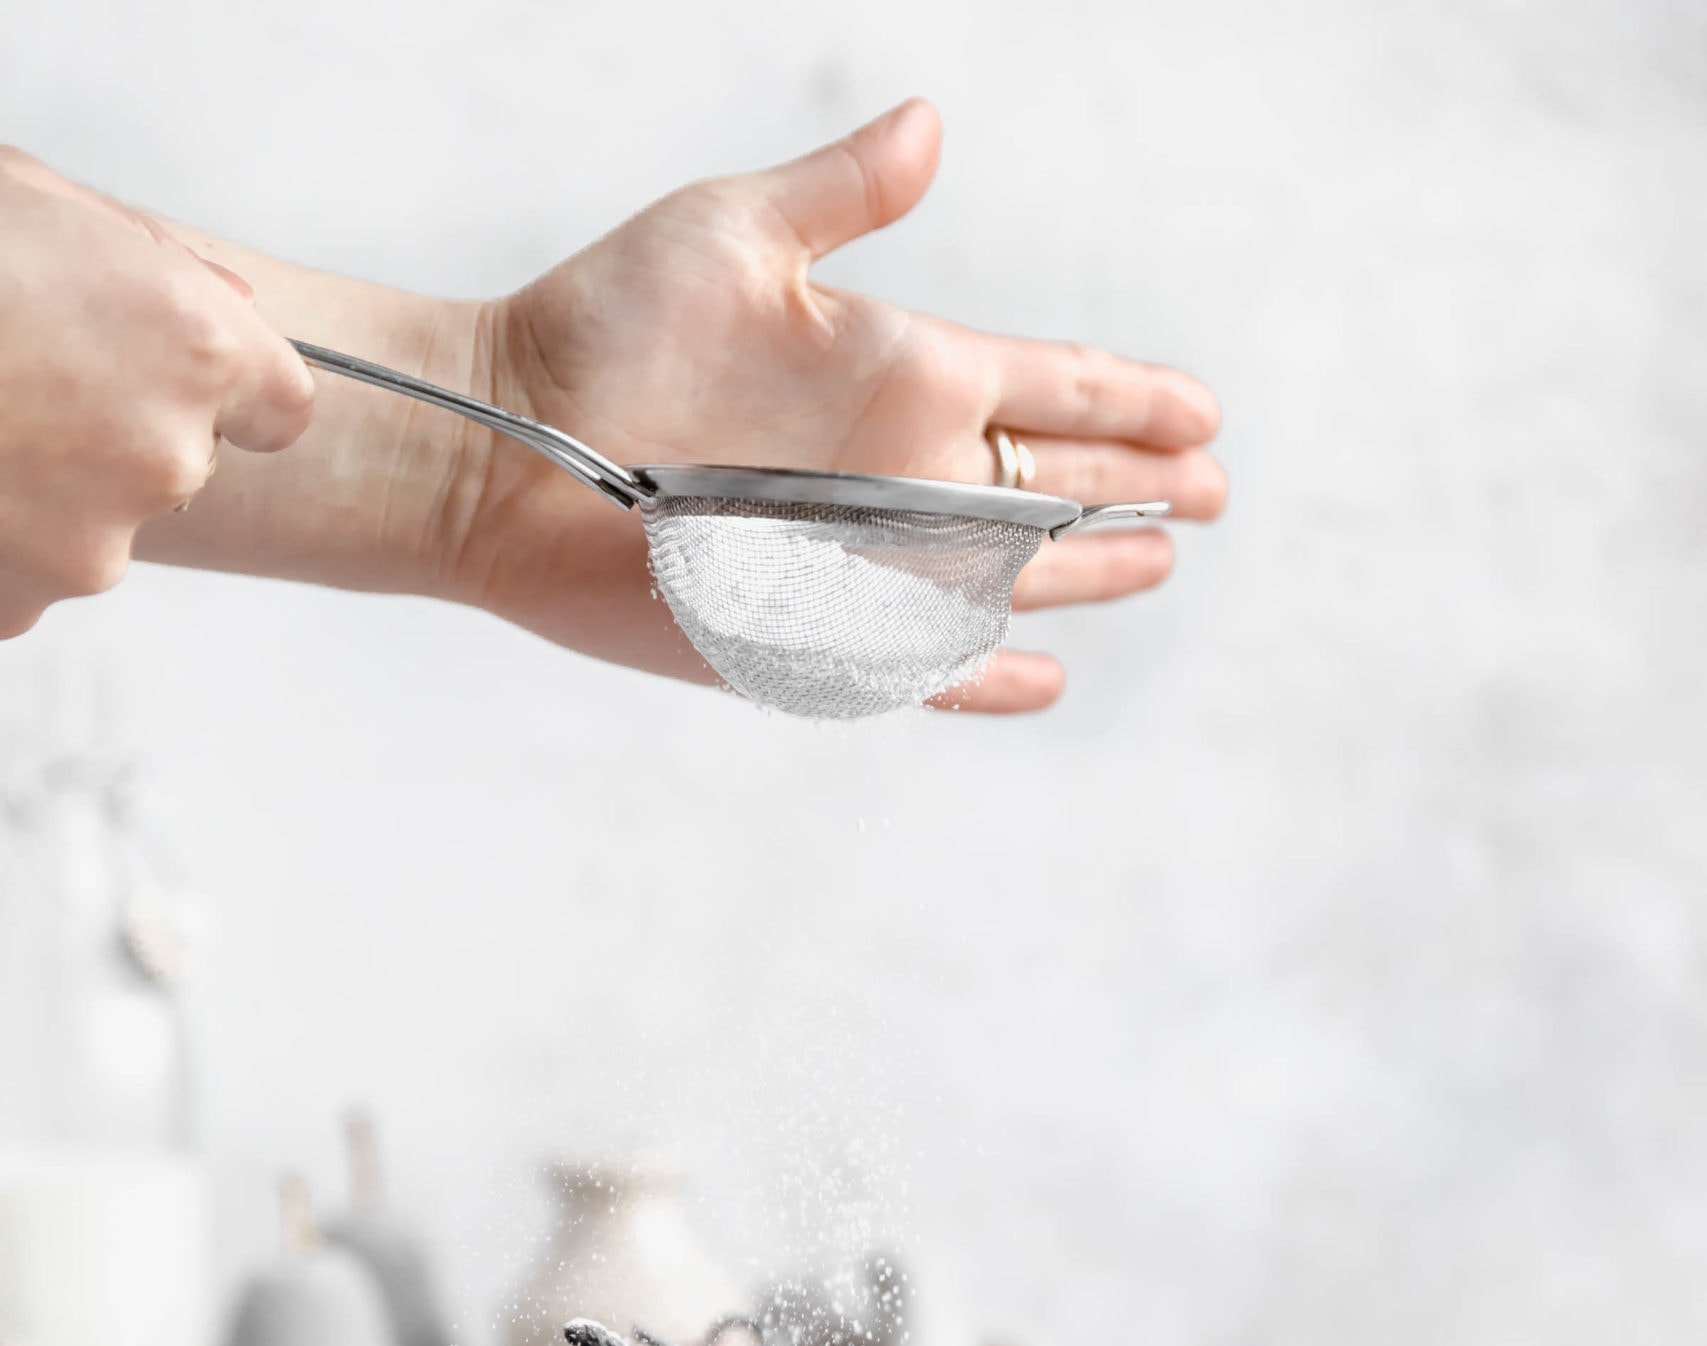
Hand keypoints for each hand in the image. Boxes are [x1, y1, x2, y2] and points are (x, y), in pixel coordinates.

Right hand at [0, 147, 312, 638]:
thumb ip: (146, 257)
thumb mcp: (35, 197)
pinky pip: (23, 571)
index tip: (176, 380)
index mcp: (192, 344)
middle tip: (23, 377)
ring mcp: (95, 541)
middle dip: (115, 430)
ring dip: (43, 485)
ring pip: (95, 523)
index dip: (224, 391)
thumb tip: (222, 298)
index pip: (277, 406)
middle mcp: (165, 455)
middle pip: (179, 464)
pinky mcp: (21, 596)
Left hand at [459, 99, 1224, 710]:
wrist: (506, 447)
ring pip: (1013, 577)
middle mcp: (899, 473)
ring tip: (1157, 562)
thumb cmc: (599, 329)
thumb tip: (927, 127)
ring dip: (1089, 571)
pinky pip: (927, 674)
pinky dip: (988, 682)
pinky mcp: (815, 638)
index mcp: (902, 375)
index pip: (1052, 386)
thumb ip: (841, 196)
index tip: (1201, 408)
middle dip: (1138, 488)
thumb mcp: (730, 236)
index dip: (1131, 398)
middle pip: (1053, 485)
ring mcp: (865, 560)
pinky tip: (1046, 679)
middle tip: (1210, 492)